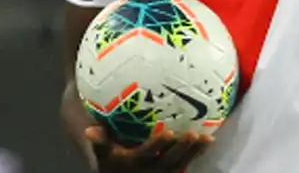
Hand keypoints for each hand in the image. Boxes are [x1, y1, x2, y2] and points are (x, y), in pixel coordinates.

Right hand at [84, 125, 212, 172]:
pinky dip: (196, 155)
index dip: (156, 146)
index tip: (167, 132)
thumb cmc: (110, 158)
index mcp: (131, 164)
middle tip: (193, 134)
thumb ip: (99, 140)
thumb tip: (90, 130)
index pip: (145, 156)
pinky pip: (185, 166)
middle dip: (181, 150)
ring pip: (180, 166)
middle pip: (167, 162)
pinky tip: (208, 141)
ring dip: (194, 153)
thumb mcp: (102, 152)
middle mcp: (148, 172)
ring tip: (208, 138)